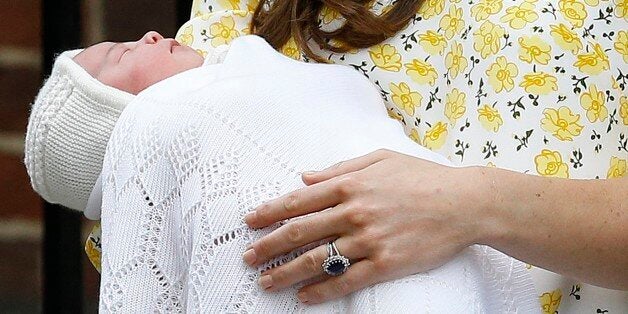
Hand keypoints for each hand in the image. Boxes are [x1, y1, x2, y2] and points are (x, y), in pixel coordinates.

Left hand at [242, 149, 491, 303]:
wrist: (464, 203)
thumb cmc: (422, 177)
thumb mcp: (380, 158)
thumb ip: (339, 168)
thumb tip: (306, 177)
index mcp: (350, 184)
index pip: (298, 200)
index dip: (270, 211)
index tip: (250, 221)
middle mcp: (354, 212)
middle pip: (299, 232)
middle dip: (268, 246)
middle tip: (248, 258)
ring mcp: (368, 239)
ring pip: (316, 259)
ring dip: (286, 273)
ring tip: (266, 283)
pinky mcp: (385, 263)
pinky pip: (346, 280)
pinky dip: (322, 291)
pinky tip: (304, 297)